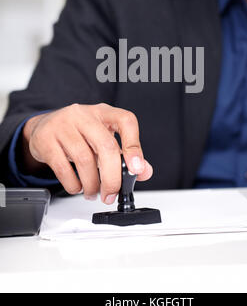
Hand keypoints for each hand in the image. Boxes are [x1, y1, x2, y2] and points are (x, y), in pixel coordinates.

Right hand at [22, 103, 152, 203]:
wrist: (43, 127)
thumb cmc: (78, 132)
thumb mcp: (102, 137)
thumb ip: (125, 154)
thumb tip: (144, 171)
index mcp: (103, 112)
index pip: (125, 120)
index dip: (134, 145)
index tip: (136, 169)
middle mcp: (84, 115)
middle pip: (106, 146)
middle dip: (112, 177)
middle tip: (111, 193)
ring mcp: (63, 125)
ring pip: (84, 159)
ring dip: (92, 184)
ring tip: (93, 192)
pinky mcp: (46, 139)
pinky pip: (63, 168)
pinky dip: (74, 184)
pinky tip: (78, 187)